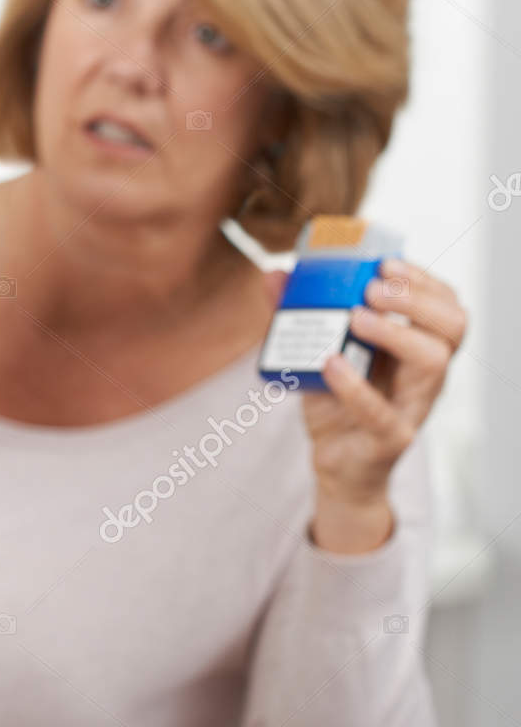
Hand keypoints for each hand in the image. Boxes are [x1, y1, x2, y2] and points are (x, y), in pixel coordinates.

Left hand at [264, 258, 467, 551]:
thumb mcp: (318, 352)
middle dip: (417, 299)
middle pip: (452, 327)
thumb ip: (300, 315)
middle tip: (373, 288)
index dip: (424, 281)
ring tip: (356, 318)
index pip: (445, 305)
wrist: (337, 464)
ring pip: (433, 363)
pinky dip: (355, 387)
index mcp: (416, 347)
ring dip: (396, 333)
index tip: (387, 262)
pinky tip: (331, 363)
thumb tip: (274, 273)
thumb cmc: (337, 402)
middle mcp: (424, 373)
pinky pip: (381, 413)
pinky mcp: (389, 438)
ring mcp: (411, 406)